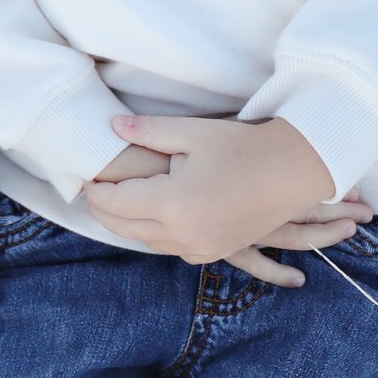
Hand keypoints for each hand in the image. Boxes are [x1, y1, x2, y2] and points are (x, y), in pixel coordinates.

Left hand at [81, 115, 346, 275]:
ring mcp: (200, 248)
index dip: (94, 189)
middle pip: (123, 227)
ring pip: (145, 241)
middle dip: (102, 208)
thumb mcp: (192, 133)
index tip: (83, 175)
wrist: (293, 172)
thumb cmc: (243, 147)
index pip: (114, 203)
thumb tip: (112, 126)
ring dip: (126, 222)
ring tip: (113, 200)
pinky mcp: (214, 252)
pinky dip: (153, 233)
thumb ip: (148, 131)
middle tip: (90, 189)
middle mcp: (182, 233)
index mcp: (172, 204)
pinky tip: (149, 216)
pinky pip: (170, 248)